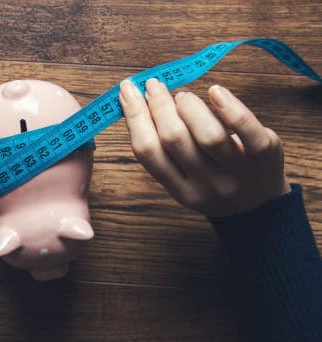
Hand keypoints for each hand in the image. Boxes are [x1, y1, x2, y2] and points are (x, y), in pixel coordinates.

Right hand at [119, 78, 289, 216]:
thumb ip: (166, 150)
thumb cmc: (215, 181)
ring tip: (183, 96)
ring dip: (189, 106)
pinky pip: (247, 130)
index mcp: (180, 190)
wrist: (261, 207)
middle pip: (174, 140)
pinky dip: (230, 107)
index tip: (128, 90)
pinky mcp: (264, 156)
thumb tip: (145, 101)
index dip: (134, 117)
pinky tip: (215, 91)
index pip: (148, 151)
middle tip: (153, 84)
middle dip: (159, 106)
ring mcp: (237, 172)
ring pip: (208, 135)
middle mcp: (206, 184)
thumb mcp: (185, 179)